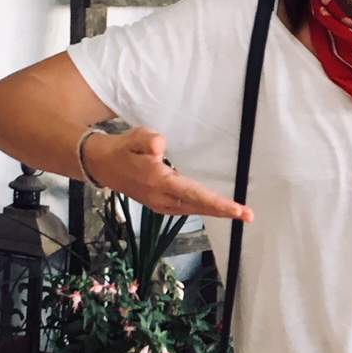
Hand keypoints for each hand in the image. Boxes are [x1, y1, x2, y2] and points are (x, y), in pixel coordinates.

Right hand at [82, 127, 252, 221]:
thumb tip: (161, 144)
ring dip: (216, 212)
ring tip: (239, 213)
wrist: (103, 165)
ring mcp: (162, 205)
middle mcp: (163, 198)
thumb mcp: (134, 137)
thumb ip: (147, 140)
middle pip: (199, 207)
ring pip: (195, 210)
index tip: (237, 209)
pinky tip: (216, 208)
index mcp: (160, 182)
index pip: (195, 194)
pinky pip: (188, 209)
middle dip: (224, 211)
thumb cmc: (123, 149)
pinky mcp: (161, 205)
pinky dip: (204, 209)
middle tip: (249, 215)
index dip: (217, 203)